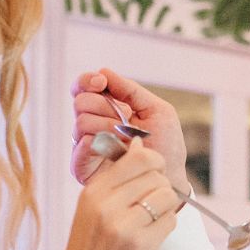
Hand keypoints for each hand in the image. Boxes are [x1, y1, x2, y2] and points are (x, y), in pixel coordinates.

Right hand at [50, 138, 179, 249]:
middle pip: (155, 174)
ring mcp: (124, 224)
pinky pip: (170, 221)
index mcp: (93, 190)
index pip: (137, 156)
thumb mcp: (90, 209)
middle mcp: (107, 203)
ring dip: (166, 208)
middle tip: (151, 206)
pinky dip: (166, 228)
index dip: (153, 163)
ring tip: (151, 222)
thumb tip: (139, 142)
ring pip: (167, 195)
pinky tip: (151, 238)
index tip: (151, 177)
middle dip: (160, 187)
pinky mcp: (141, 245)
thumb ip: (115, 178)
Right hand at [71, 68, 189, 192]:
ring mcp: (87, 145)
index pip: (83, 87)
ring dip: (108, 126)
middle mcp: (93, 124)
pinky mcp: (83, 167)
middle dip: (105, 107)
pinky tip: (116, 148)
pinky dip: (96, 143)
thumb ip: (131, 90)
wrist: (169, 178)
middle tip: (126, 121)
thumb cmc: (166, 146)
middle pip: (80, 101)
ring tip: (128, 139)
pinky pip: (80, 147)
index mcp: (107, 108)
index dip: (88, 81)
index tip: (102, 83)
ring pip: (81, 122)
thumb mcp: (157, 110)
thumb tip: (103, 71)